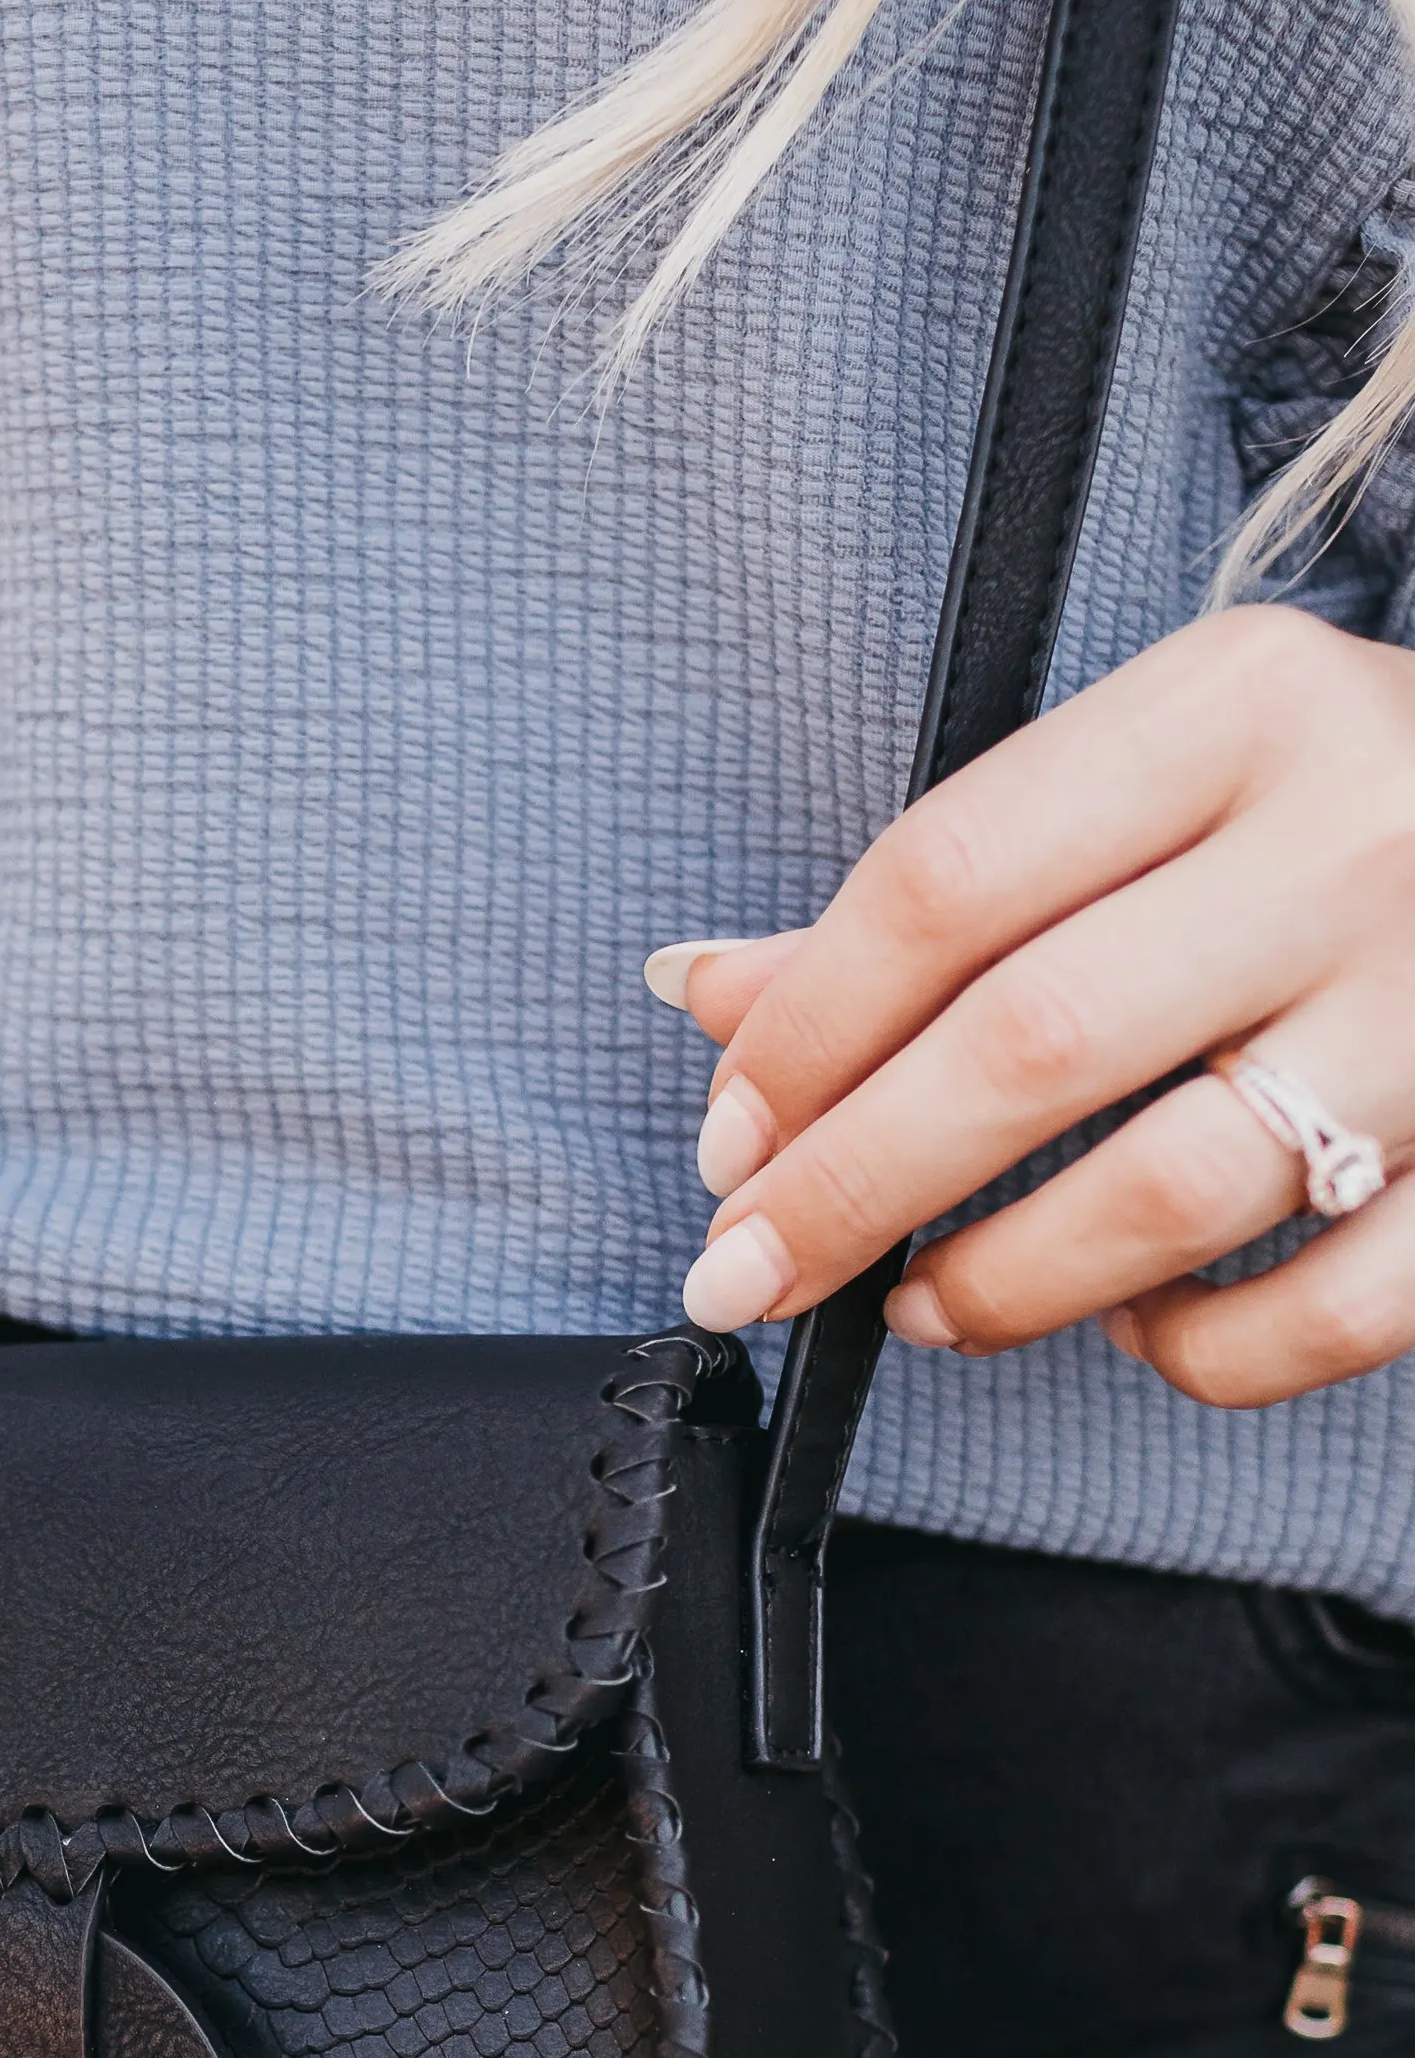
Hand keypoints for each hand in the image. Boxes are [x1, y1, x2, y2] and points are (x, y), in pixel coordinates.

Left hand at [648, 607, 1414, 1408]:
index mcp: (1237, 707)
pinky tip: (1138, 1323)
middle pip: (1032, 1044)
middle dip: (850, 1183)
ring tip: (917, 1305)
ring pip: (1170, 1193)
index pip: (948, 880)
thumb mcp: (1155, 764)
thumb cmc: (1337, 791)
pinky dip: (1204, 1350)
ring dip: (1000, 1284)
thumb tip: (706, 993)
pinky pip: (1329, 1312)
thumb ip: (943, 886)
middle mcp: (1349, 840)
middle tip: (747, 1266)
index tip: (728, 1138)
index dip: (802, 1033)